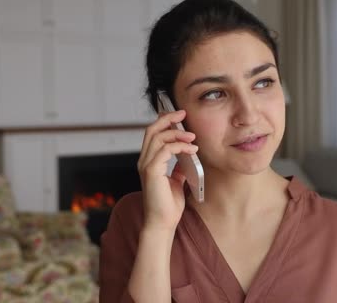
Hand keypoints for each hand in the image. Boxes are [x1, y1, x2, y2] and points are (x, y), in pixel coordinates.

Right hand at [137, 110, 197, 230]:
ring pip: (157, 137)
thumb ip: (179, 167)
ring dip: (177, 133)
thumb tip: (187, 155)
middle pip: (152, 130)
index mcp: (149, 161)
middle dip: (168, 119)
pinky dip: (179, 146)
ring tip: (192, 137)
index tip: (180, 116)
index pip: (152, 134)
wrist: (163, 223)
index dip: (164, 121)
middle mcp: (144, 161)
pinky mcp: (152, 172)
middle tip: (184, 114)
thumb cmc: (168, 205)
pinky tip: (191, 150)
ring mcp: (146, 166)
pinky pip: (165, 150)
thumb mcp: (177, 180)